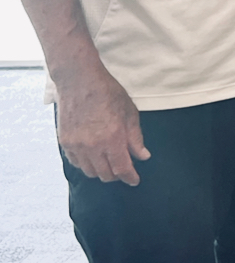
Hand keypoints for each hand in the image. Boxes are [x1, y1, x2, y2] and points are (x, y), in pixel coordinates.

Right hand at [57, 66, 149, 184]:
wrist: (79, 82)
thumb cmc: (108, 93)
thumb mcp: (129, 112)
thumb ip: (135, 137)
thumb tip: (142, 156)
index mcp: (113, 138)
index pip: (122, 168)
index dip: (130, 177)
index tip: (135, 180)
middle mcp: (93, 146)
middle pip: (105, 174)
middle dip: (117, 175)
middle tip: (124, 170)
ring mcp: (76, 146)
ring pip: (90, 171)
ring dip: (101, 171)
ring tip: (110, 164)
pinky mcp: (65, 143)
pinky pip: (76, 163)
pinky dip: (86, 165)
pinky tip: (94, 158)